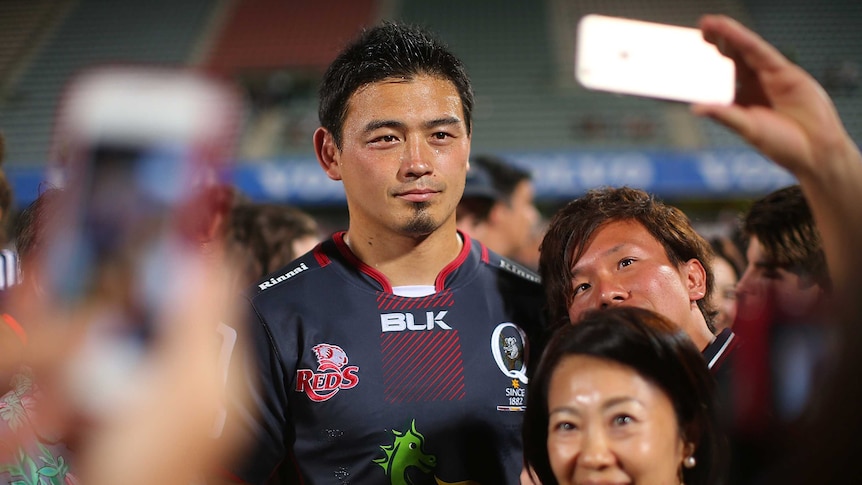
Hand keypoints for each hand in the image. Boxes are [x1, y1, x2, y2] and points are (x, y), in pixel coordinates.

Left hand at [692, 14, 858, 177]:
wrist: (815, 151)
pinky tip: (732, 32)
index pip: (721, 72)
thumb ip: (724, 115)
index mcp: (742, 96)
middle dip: (715, 41)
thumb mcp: (747, 128)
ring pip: (746, 50)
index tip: (689, 49)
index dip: (707, 60)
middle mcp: (754, 83)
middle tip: (699, 27)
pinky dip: (746, 41)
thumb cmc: (782, 144)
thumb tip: (695, 108)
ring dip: (728, 34)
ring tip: (709, 23)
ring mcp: (770, 76)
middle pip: (732, 56)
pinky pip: (762, 53)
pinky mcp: (786, 73)